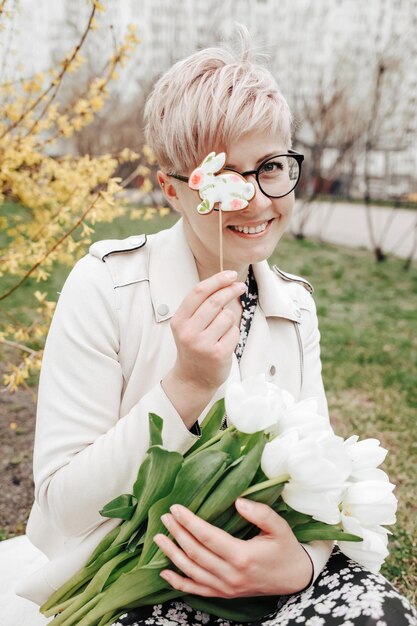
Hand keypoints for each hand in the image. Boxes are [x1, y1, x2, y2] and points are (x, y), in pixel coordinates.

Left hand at [153, 499, 313, 597]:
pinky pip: (196, 590)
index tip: (176, 508)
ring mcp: (226, 587)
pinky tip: (164, 572)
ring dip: (172, 554)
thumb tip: (238, 502)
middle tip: (164, 517)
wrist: (295, 578)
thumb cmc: (286, 549)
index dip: (189, 522)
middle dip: (177, 533)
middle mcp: (231, 575)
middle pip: (195, 553)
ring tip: (158, 538)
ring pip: (191, 572)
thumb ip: (260, 512)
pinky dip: (178, 582)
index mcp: (242, 556)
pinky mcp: (224, 594)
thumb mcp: (279, 527)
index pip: (207, 537)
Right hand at [162, 271, 244, 426]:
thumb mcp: (189, 325)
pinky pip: (234, 332)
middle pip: (215, 301)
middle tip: (240, 286)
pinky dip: (233, 333)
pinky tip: (224, 342)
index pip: (198, 292)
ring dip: (230, 319)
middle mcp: (188, 332)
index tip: (231, 274)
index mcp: (179, 321)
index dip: (217, 280)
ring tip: (222, 330)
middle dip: (231, 290)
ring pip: (227, 316)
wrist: (193, 379)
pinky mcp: (218, 354)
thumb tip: (227, 282)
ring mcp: (203, 344)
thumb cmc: (194, 347)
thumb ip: (202, 306)